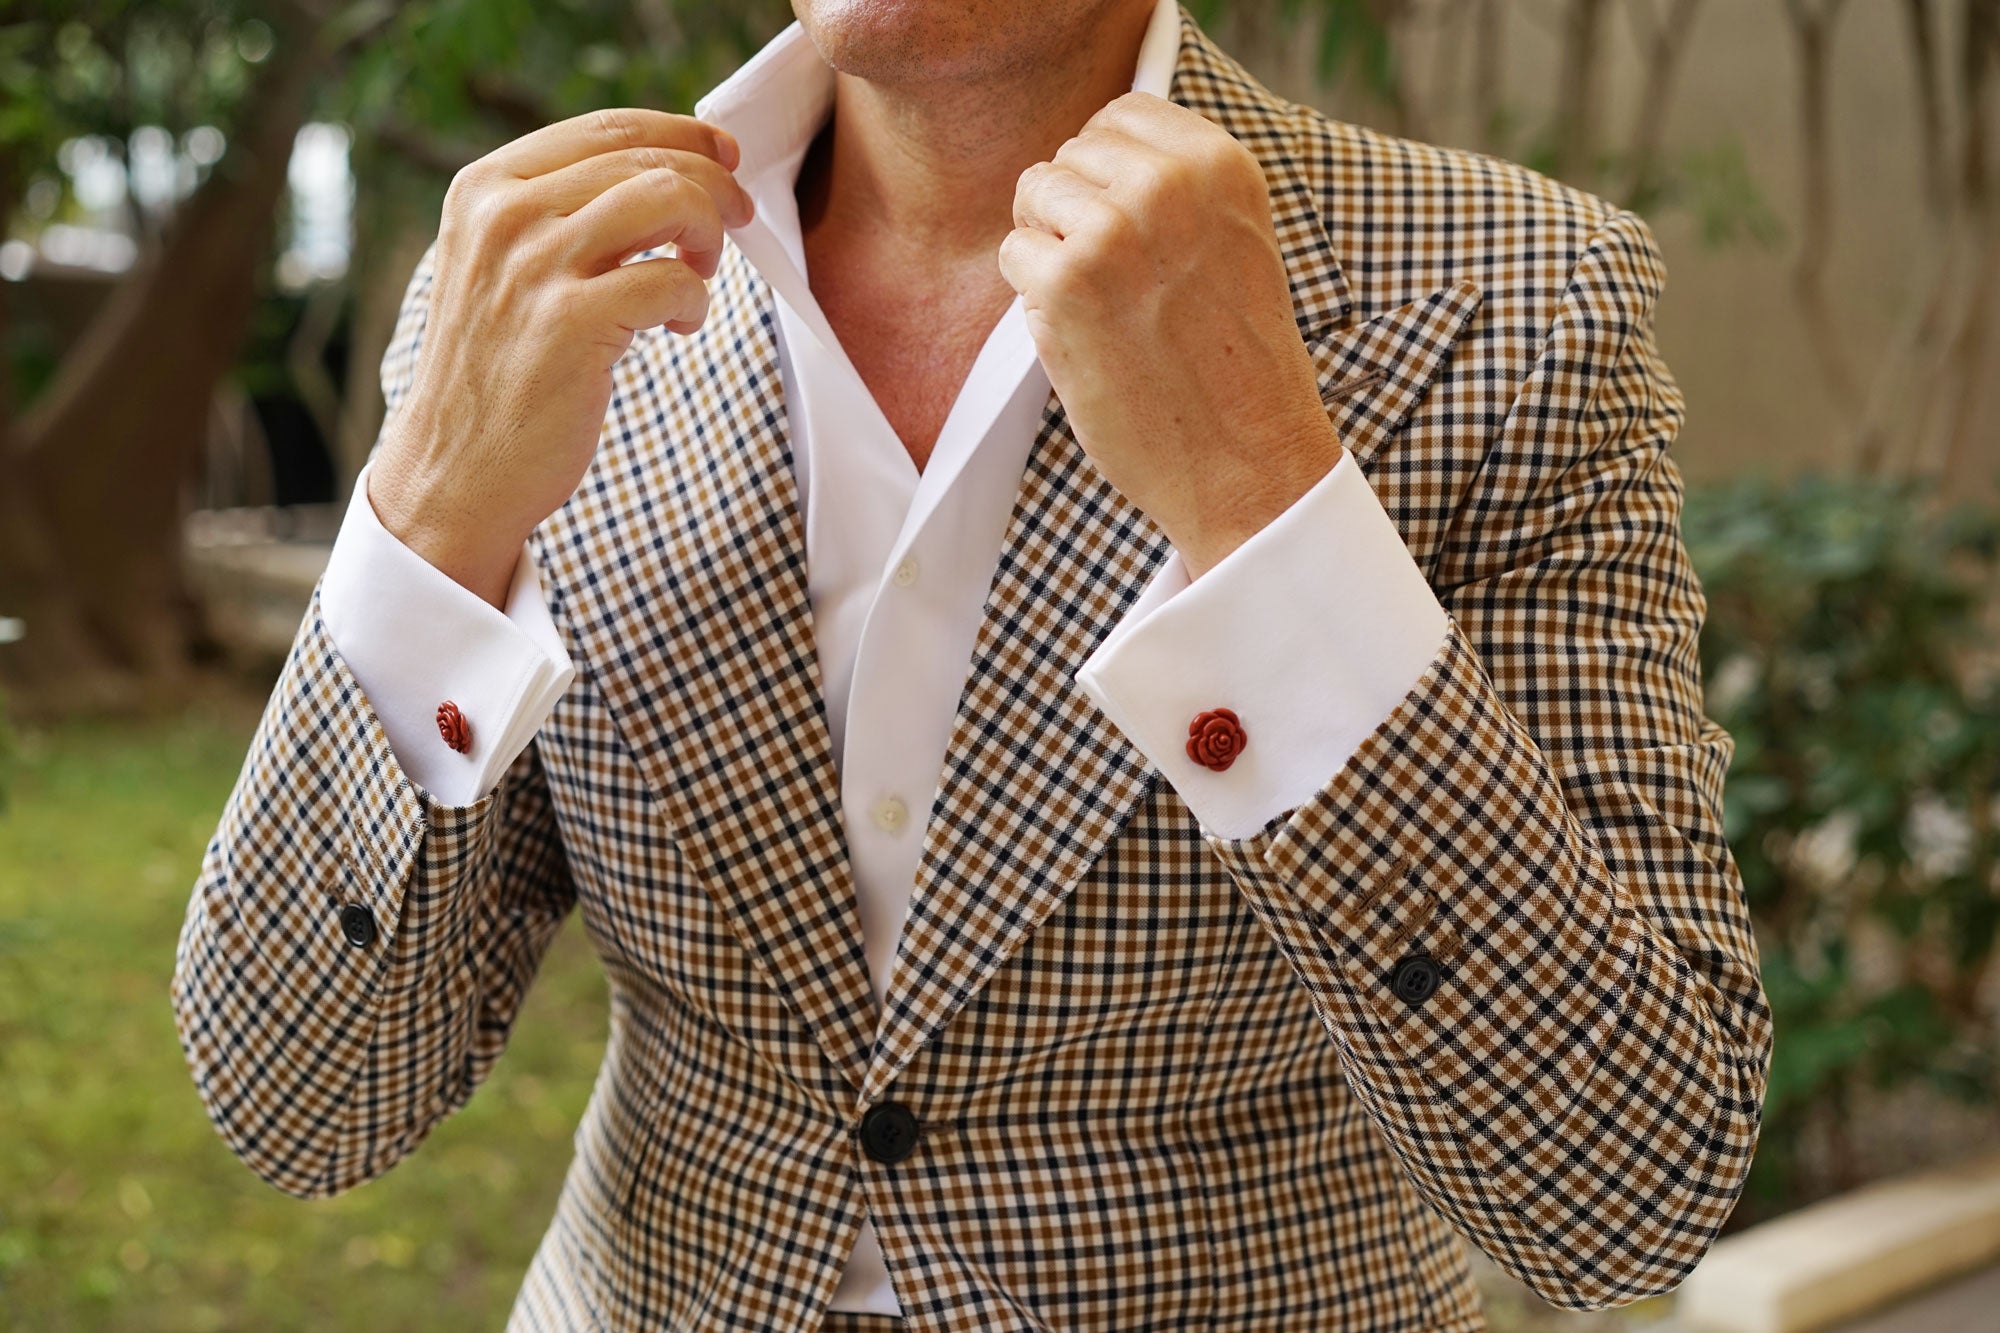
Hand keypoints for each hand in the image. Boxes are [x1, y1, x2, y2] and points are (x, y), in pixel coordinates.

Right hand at [369, 109, 755, 605]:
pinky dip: (694, 301)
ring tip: (700, 271)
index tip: (726, 156)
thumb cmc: (499, 369)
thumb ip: (559, 211)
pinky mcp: (570, 323)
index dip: (683, 133)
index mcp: (485, 187)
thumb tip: (662, 167)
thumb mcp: (503, 265)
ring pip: (668, 198)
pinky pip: (672, 280)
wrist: (457, 468)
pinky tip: (677, 326)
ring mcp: (534, 266)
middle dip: (714, 186)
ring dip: (709, 231)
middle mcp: (503, 214)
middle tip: (736, 221)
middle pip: (647, 158)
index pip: (606, 127)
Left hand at [997, 91, 1341, 578]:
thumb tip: (1095, 160)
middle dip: (1072, 210)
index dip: (1104, 168)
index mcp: (1220, 166)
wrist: (1248, 461)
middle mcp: (1168, 184)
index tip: (1121, 223)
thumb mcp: (1237, 245)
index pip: (1122, 114)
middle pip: (1070, 154)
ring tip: (1097, 305)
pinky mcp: (1066, 284)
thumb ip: (1181, 192)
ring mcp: (1113, 231)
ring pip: (1033, 194)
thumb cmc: (1238, 366)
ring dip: (1048, 249)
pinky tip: (1081, 334)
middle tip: (1109, 280)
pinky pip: (1012, 253)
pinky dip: (1032, 296)